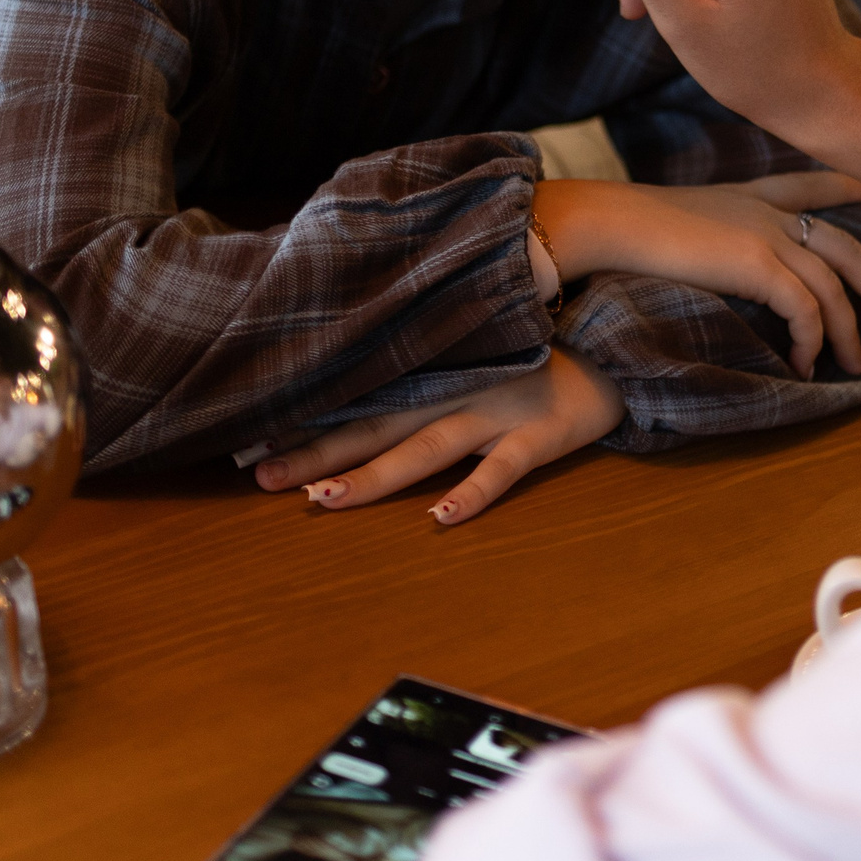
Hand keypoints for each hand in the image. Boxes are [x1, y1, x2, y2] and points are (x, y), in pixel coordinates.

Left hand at [253, 348, 623, 524]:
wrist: (613, 342)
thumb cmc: (537, 354)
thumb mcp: (475, 354)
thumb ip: (426, 373)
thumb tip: (362, 399)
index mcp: (434, 376)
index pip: (356, 400)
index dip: (304, 424)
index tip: (247, 442)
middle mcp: (453, 391)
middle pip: (373, 426)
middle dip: (315, 454)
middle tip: (259, 478)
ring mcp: (495, 413)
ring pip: (424, 448)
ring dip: (374, 475)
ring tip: (326, 500)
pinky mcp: (539, 433)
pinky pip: (501, 467)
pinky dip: (471, 492)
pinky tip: (439, 517)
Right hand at [535, 172, 860, 378]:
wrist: (609, 223)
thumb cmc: (629, 231)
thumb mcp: (681, 226)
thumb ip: (712, 240)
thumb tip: (721, 270)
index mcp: (751, 198)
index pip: (812, 185)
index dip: (850, 187)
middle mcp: (768, 212)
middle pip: (847, 245)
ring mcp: (767, 234)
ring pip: (834, 286)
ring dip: (850, 333)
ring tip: (856, 367)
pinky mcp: (759, 263)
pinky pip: (805, 309)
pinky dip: (812, 340)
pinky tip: (804, 364)